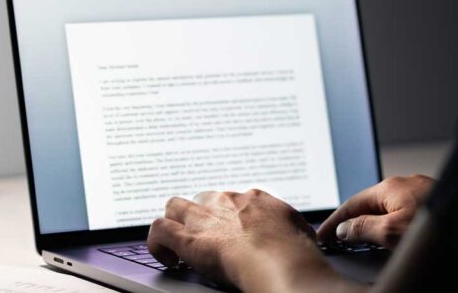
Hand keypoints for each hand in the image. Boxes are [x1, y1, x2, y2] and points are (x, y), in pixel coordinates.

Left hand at [147, 189, 359, 291]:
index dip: (230, 218)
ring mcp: (204, 218)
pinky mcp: (187, 239)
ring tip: (180, 244)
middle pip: (203, 199)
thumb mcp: (299, 230)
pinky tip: (168, 259)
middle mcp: (226, 202)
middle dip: (202, 216)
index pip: (233, 201)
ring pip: (175, 205)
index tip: (234, 235)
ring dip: (175, 222)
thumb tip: (293, 234)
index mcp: (253, 199)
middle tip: (208, 239)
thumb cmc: (294, 251)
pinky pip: (158, 230)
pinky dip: (158, 244)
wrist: (280, 259)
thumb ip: (287, 228)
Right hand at [317, 175, 434, 249]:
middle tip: (339, 241)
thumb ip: (362, 229)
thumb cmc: (440, 229)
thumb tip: (344, 229)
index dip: (334, 222)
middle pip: (370, 204)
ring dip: (375, 225)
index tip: (322, 236)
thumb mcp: (391, 232)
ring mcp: (423, 193)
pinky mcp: (437, 204)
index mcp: (390, 187)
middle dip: (353, 221)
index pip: (351, 204)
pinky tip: (395, 237)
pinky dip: (393, 225)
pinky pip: (405, 213)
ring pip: (389, 209)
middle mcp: (406, 186)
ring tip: (364, 243)